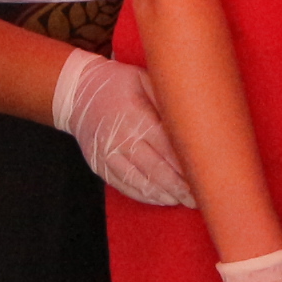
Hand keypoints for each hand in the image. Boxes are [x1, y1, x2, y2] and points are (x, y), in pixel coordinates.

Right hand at [54, 50, 194, 205]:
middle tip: (198, 199)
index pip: (166, 147)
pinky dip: (143, 195)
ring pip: (139, 183)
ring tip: (183, 201)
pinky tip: (160, 198)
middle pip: (155, 170)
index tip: (204, 175)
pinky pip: (123, 186)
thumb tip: (192, 120)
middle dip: (179, 187)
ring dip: (163, 195)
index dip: (185, 165)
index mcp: (135, 116)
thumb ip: (166, 101)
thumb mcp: (143, 80)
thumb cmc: (117, 83)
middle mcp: (120, 139)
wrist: (77, 92)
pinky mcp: (99, 165)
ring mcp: (107, 155)